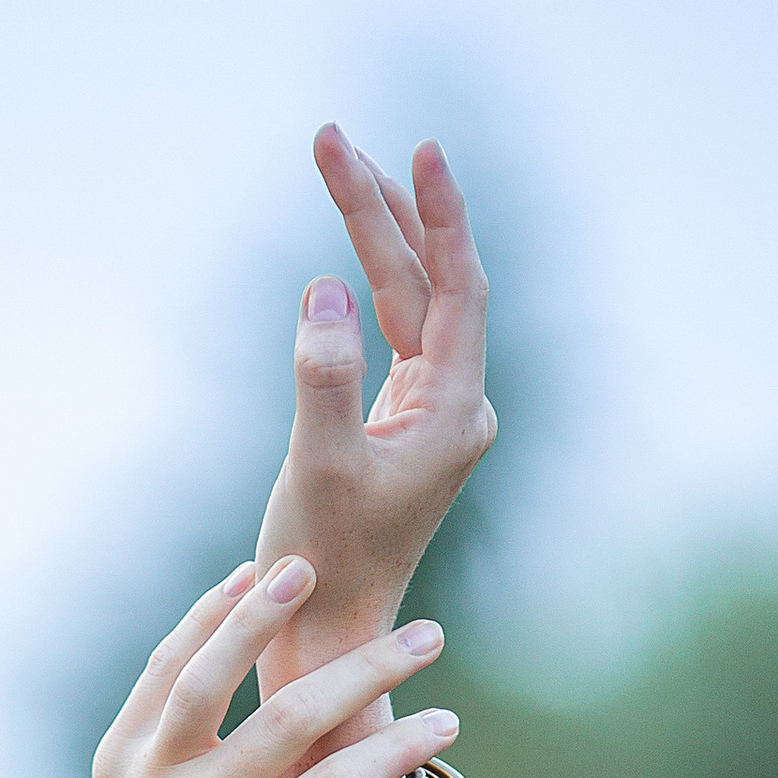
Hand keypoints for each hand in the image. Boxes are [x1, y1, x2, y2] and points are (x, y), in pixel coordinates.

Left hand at [62, 562, 456, 777]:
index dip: (397, 751)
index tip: (446, 721)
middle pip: (288, 722)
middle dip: (366, 674)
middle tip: (426, 638)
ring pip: (205, 679)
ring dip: (257, 618)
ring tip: (307, 571)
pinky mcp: (119, 756)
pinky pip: (159, 676)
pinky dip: (198, 624)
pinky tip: (243, 582)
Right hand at [252, 131, 492, 712]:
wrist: (330, 639)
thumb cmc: (323, 563)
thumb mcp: (317, 466)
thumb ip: (323, 375)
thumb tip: (323, 287)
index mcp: (454, 414)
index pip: (459, 287)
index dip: (439, 213)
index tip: (420, 149)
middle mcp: (457, 408)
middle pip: (428, 282)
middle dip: (381, 210)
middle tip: (328, 139)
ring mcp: (435, 416)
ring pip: (410, 304)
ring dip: (371, 238)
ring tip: (335, 165)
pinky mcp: (405, 427)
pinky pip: (396, 335)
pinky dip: (368, 288)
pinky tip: (346, 251)